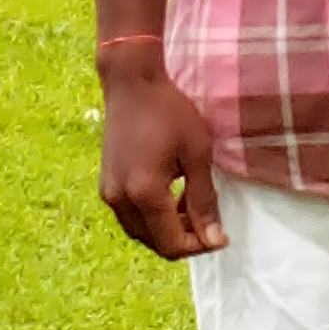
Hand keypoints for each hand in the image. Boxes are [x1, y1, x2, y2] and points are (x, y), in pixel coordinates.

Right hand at [98, 62, 224, 260]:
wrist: (132, 83)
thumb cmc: (169, 112)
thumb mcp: (197, 155)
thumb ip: (204, 201)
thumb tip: (215, 239)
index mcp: (144, 193)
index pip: (172, 244)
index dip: (200, 246)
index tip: (222, 234)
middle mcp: (120, 199)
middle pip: (155, 244)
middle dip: (185, 239)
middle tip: (209, 219)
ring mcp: (109, 193)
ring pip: (142, 233)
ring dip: (168, 230)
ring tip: (191, 206)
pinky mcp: (106, 185)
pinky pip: (131, 216)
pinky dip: (152, 218)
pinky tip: (171, 196)